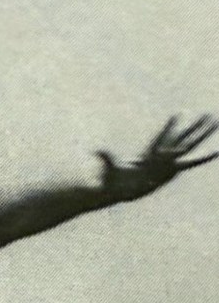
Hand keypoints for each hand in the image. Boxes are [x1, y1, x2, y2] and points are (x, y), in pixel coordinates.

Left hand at [97, 114, 218, 202]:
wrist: (121, 188)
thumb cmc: (114, 180)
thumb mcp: (109, 171)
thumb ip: (105, 160)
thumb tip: (95, 150)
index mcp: (148, 155)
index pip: (160, 139)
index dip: (167, 129)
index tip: (176, 115)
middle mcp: (161, 155)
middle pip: (181, 139)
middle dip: (194, 128)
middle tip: (208, 114)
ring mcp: (169, 161)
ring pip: (189, 145)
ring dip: (201, 133)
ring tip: (213, 119)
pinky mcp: (174, 169)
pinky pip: (192, 163)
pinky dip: (204, 158)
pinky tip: (216, 152)